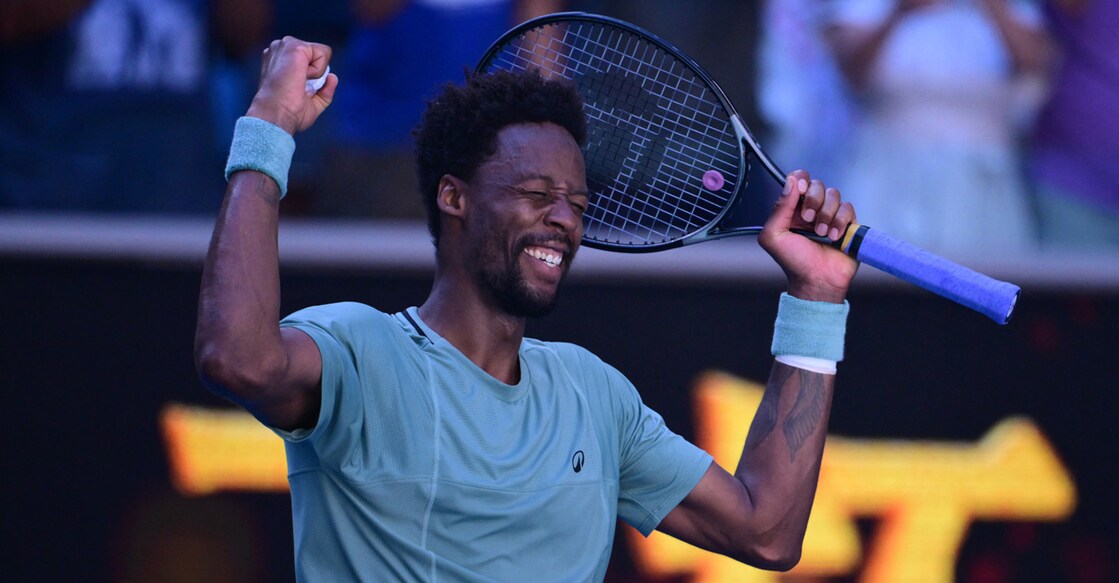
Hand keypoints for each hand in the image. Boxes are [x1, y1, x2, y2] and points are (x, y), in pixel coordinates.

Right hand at [246, 37, 336, 134]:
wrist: (277, 114)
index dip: (311, 76)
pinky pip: (323, 53)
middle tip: (298, 87)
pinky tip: (302, 78)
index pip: (309, 59)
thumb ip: (324, 89)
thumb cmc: (288, 112)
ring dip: (316, 72)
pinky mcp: (294, 46)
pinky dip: (318, 70)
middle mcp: (280, 48)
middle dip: (315, 73)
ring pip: (320, 52)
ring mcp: (285, 45)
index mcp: (280, 59)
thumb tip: (333, 77)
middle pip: (315, 53)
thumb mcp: (312, 102)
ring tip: (299, 82)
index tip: (297, 89)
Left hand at [758, 170, 858, 303]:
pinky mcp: (847, 223)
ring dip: (826, 214)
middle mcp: (811, 208)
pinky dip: (840, 222)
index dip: (801, 180)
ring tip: (821, 233)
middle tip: (808, 220)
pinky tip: (834, 238)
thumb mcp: (774, 236)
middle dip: (813, 200)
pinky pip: (848, 208)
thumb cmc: (793, 261)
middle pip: (817, 184)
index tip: (801, 191)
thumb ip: (779, 208)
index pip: (798, 179)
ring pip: (834, 195)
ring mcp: (831, 214)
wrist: (817, 280)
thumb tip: (791, 181)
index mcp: (792, 209)